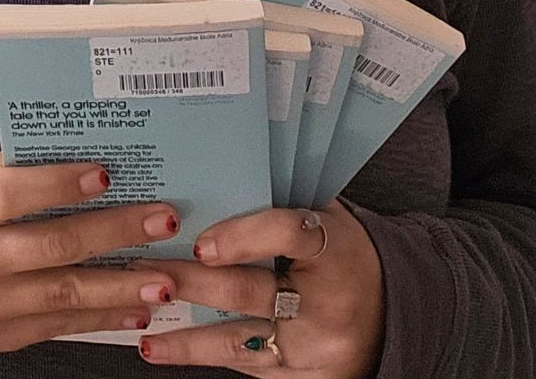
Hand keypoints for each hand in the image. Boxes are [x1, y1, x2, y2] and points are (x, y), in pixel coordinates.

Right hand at [0, 152, 184, 351]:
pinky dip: (101, 317)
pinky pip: (58, 327)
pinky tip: (135, 306)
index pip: (10, 195)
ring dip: (120, 286)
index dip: (58, 184)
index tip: (107, 173)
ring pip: (62, 295)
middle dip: (114, 232)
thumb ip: (19, 165)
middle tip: (161, 219)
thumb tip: (90, 148)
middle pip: (50, 246)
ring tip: (164, 277)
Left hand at [137, 201, 384, 375]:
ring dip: (183, 333)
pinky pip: (244, 368)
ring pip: (237, 340)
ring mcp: (314, 348)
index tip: (202, 243)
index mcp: (335, 250)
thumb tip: (216, 174)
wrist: (394, 315)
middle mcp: (326, 303)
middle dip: (191, 283)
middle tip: (145, 271)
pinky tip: (162, 348)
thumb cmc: (345, 254)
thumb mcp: (328, 219)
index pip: (289, 233)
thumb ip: (283, 201)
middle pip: (249, 292)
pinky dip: (199, 356)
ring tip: (142, 318)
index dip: (244, 236)